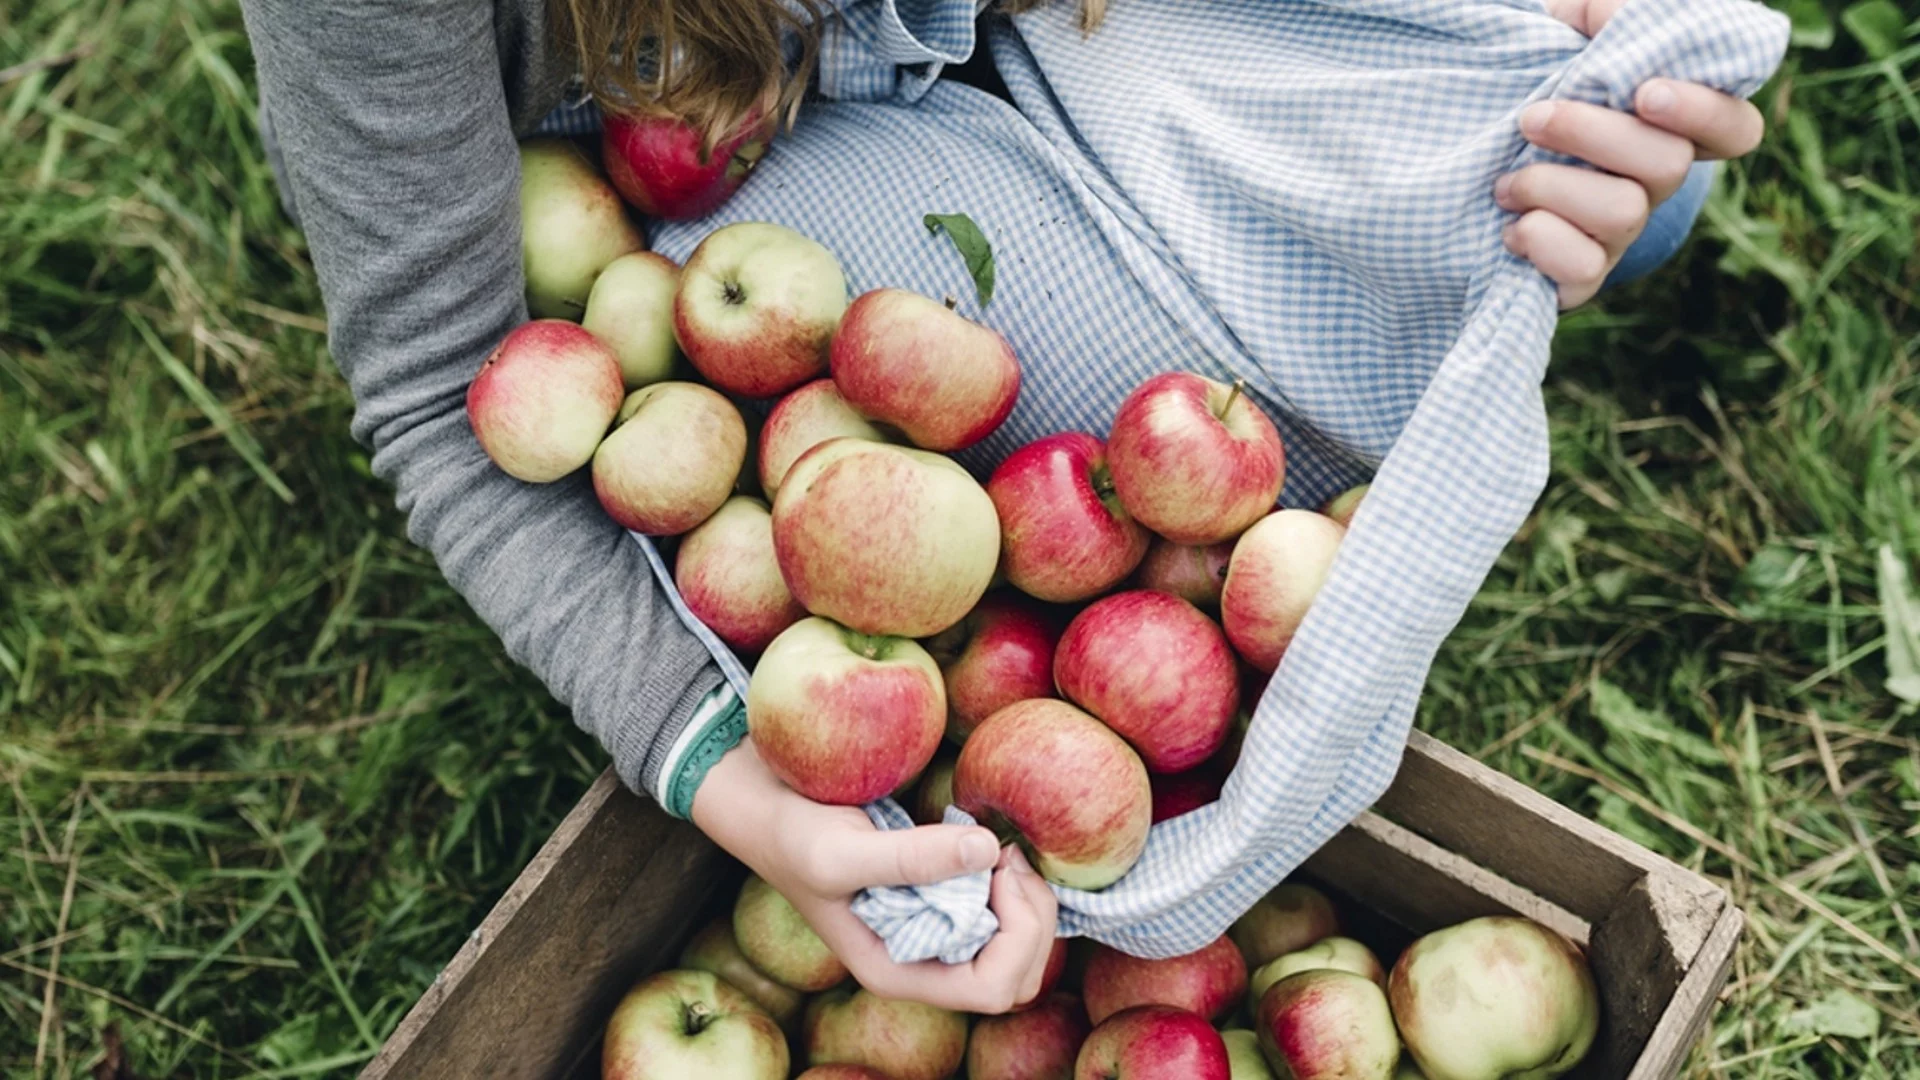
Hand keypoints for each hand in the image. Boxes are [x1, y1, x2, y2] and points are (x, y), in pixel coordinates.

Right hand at [691, 738, 1059, 1012]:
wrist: (768, 805)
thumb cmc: (794, 836)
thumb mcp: (842, 851)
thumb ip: (913, 858)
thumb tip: (988, 850)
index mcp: (899, 971)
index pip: (993, 989)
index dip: (1016, 936)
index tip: (995, 871)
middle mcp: (923, 960)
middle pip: (1019, 974)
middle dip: (1032, 918)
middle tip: (1006, 856)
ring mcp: (934, 930)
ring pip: (1019, 944)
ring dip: (1026, 898)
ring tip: (999, 849)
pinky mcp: (941, 896)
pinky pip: (1002, 910)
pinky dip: (1012, 881)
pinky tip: (989, 843)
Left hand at [1502, 0, 1766, 307]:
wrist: (1477, 168)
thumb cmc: (1540, 95)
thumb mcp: (1566, 44)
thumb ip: (1597, 18)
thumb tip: (1598, 14)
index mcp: (1670, 127)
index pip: (1735, 128)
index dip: (1703, 113)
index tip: (1646, 92)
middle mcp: (1657, 182)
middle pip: (1667, 165)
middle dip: (1592, 135)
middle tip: (1531, 118)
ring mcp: (1624, 231)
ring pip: (1622, 213)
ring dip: (1551, 187)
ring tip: (1506, 180)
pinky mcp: (1584, 274)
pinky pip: (1584, 270)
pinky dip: (1541, 242)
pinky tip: (1510, 226)